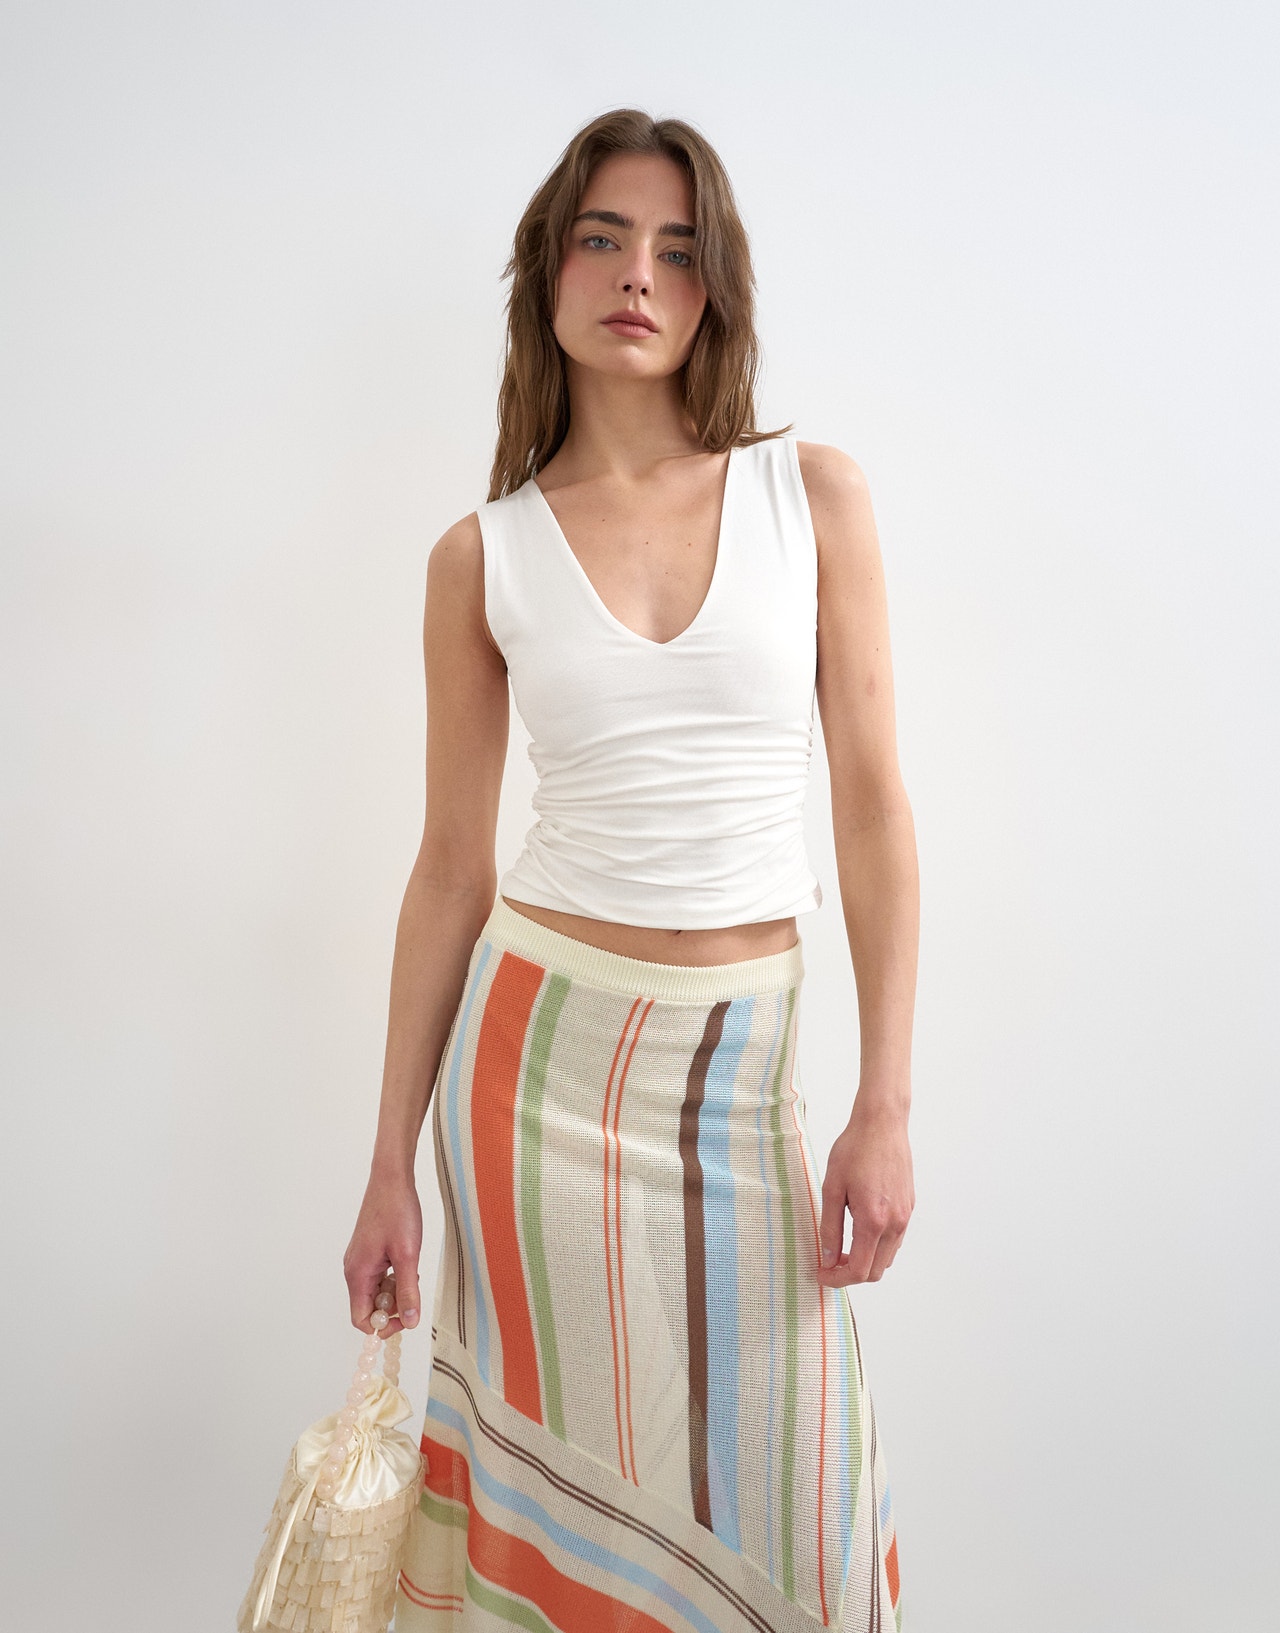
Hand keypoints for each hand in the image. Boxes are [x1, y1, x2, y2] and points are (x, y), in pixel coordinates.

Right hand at [343, 1170, 423, 1337]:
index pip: (360, 1319)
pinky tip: (407, 1264)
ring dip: (395, 1292)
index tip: (406, 1319)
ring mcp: (360, 1260)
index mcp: (358, 1274)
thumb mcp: (407, 1255)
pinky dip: (393, 1278)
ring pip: (375, 1292)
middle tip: (413, 1292)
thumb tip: (410, 1321)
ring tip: (411, 1272)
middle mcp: (354, 1270)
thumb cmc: (397, 1212)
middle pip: (368, 1307)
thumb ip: (408, 1290)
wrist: (391, 1180)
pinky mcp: (368, 1252)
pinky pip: (378, 1277)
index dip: (382, 1326)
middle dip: (392, 1308)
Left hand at [817, 1097, 913, 1285]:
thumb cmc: (855, 1150)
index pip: (858, 1269)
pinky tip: (859, 1232)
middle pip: (876, 1271)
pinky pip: (895, 1240)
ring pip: (887, 1258)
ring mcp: (905, 1216)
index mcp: (873, 1220)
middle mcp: (895, 1223)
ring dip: (866, 1261)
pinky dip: (878, 1247)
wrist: (882, 1124)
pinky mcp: (909, 1207)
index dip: (837, 1279)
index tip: (821, 1274)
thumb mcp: (832, 1188)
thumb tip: (827, 1257)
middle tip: (828, 1264)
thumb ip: (829, 1227)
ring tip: (842, 1249)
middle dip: (851, 1274)